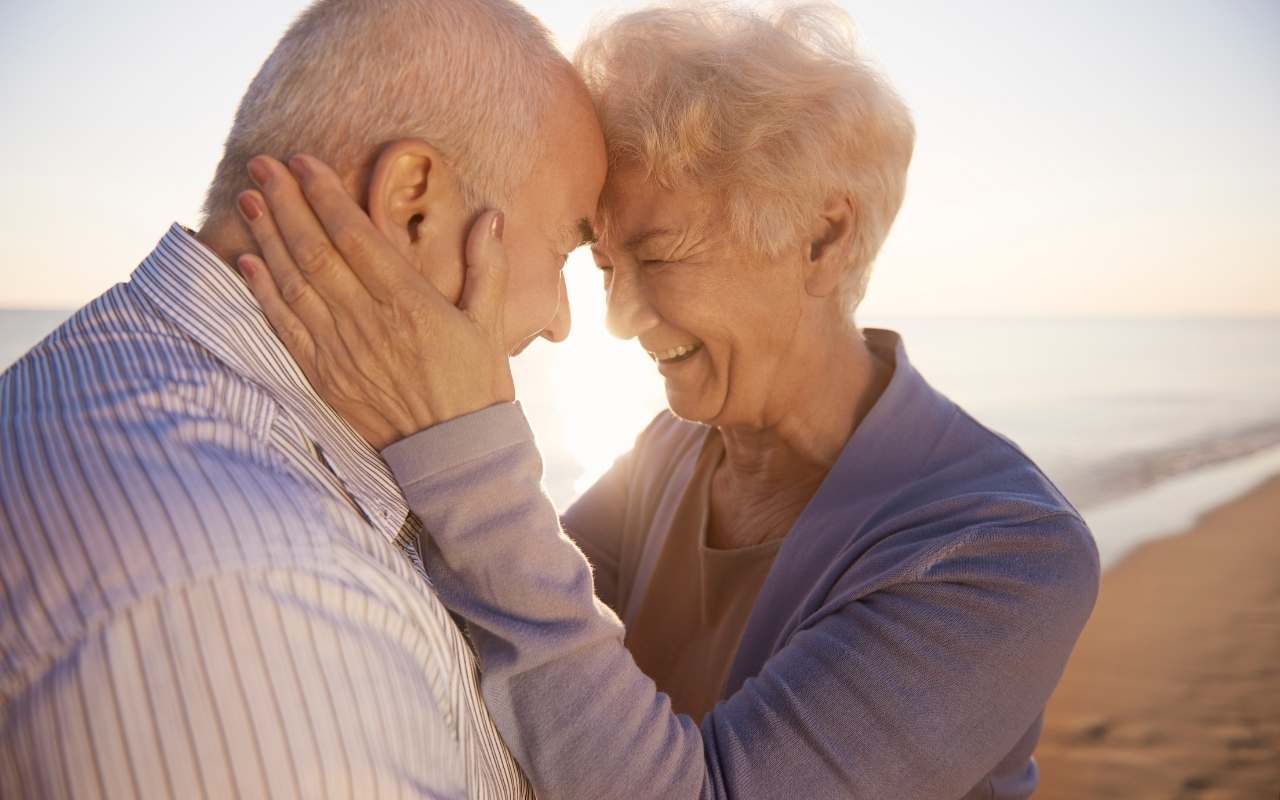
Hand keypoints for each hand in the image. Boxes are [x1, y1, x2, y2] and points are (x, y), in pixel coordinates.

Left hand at [234, 154, 514, 449]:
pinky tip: (247, 262)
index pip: (356, 236)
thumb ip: (488, 267)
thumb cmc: (477, 388)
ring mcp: (341, 351)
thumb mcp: (492, 325)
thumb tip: (491, 214)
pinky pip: (286, 328)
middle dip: (286, 203)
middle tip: (263, 165)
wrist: (455, 457)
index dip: (326, 196)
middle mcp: (369, 322)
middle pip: (316, 251)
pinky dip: (263, 293)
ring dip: (268, 238)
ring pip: (294, 283)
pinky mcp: (324, 378)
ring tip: (248, 199)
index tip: (304, 162)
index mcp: (410, 303)